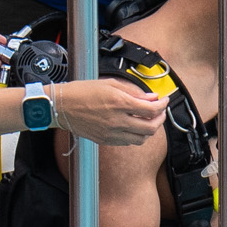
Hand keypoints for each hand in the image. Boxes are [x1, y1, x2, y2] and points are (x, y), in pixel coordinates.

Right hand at [51, 77, 171, 146]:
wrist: (61, 106)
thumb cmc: (82, 91)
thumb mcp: (110, 84)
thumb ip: (134, 92)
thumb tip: (151, 98)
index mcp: (119, 103)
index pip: (151, 110)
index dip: (162, 105)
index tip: (164, 100)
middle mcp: (117, 120)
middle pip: (150, 127)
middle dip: (160, 119)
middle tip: (160, 112)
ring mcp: (111, 133)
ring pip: (141, 139)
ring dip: (149, 130)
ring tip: (148, 120)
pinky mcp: (105, 140)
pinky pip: (128, 142)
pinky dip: (136, 136)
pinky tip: (134, 127)